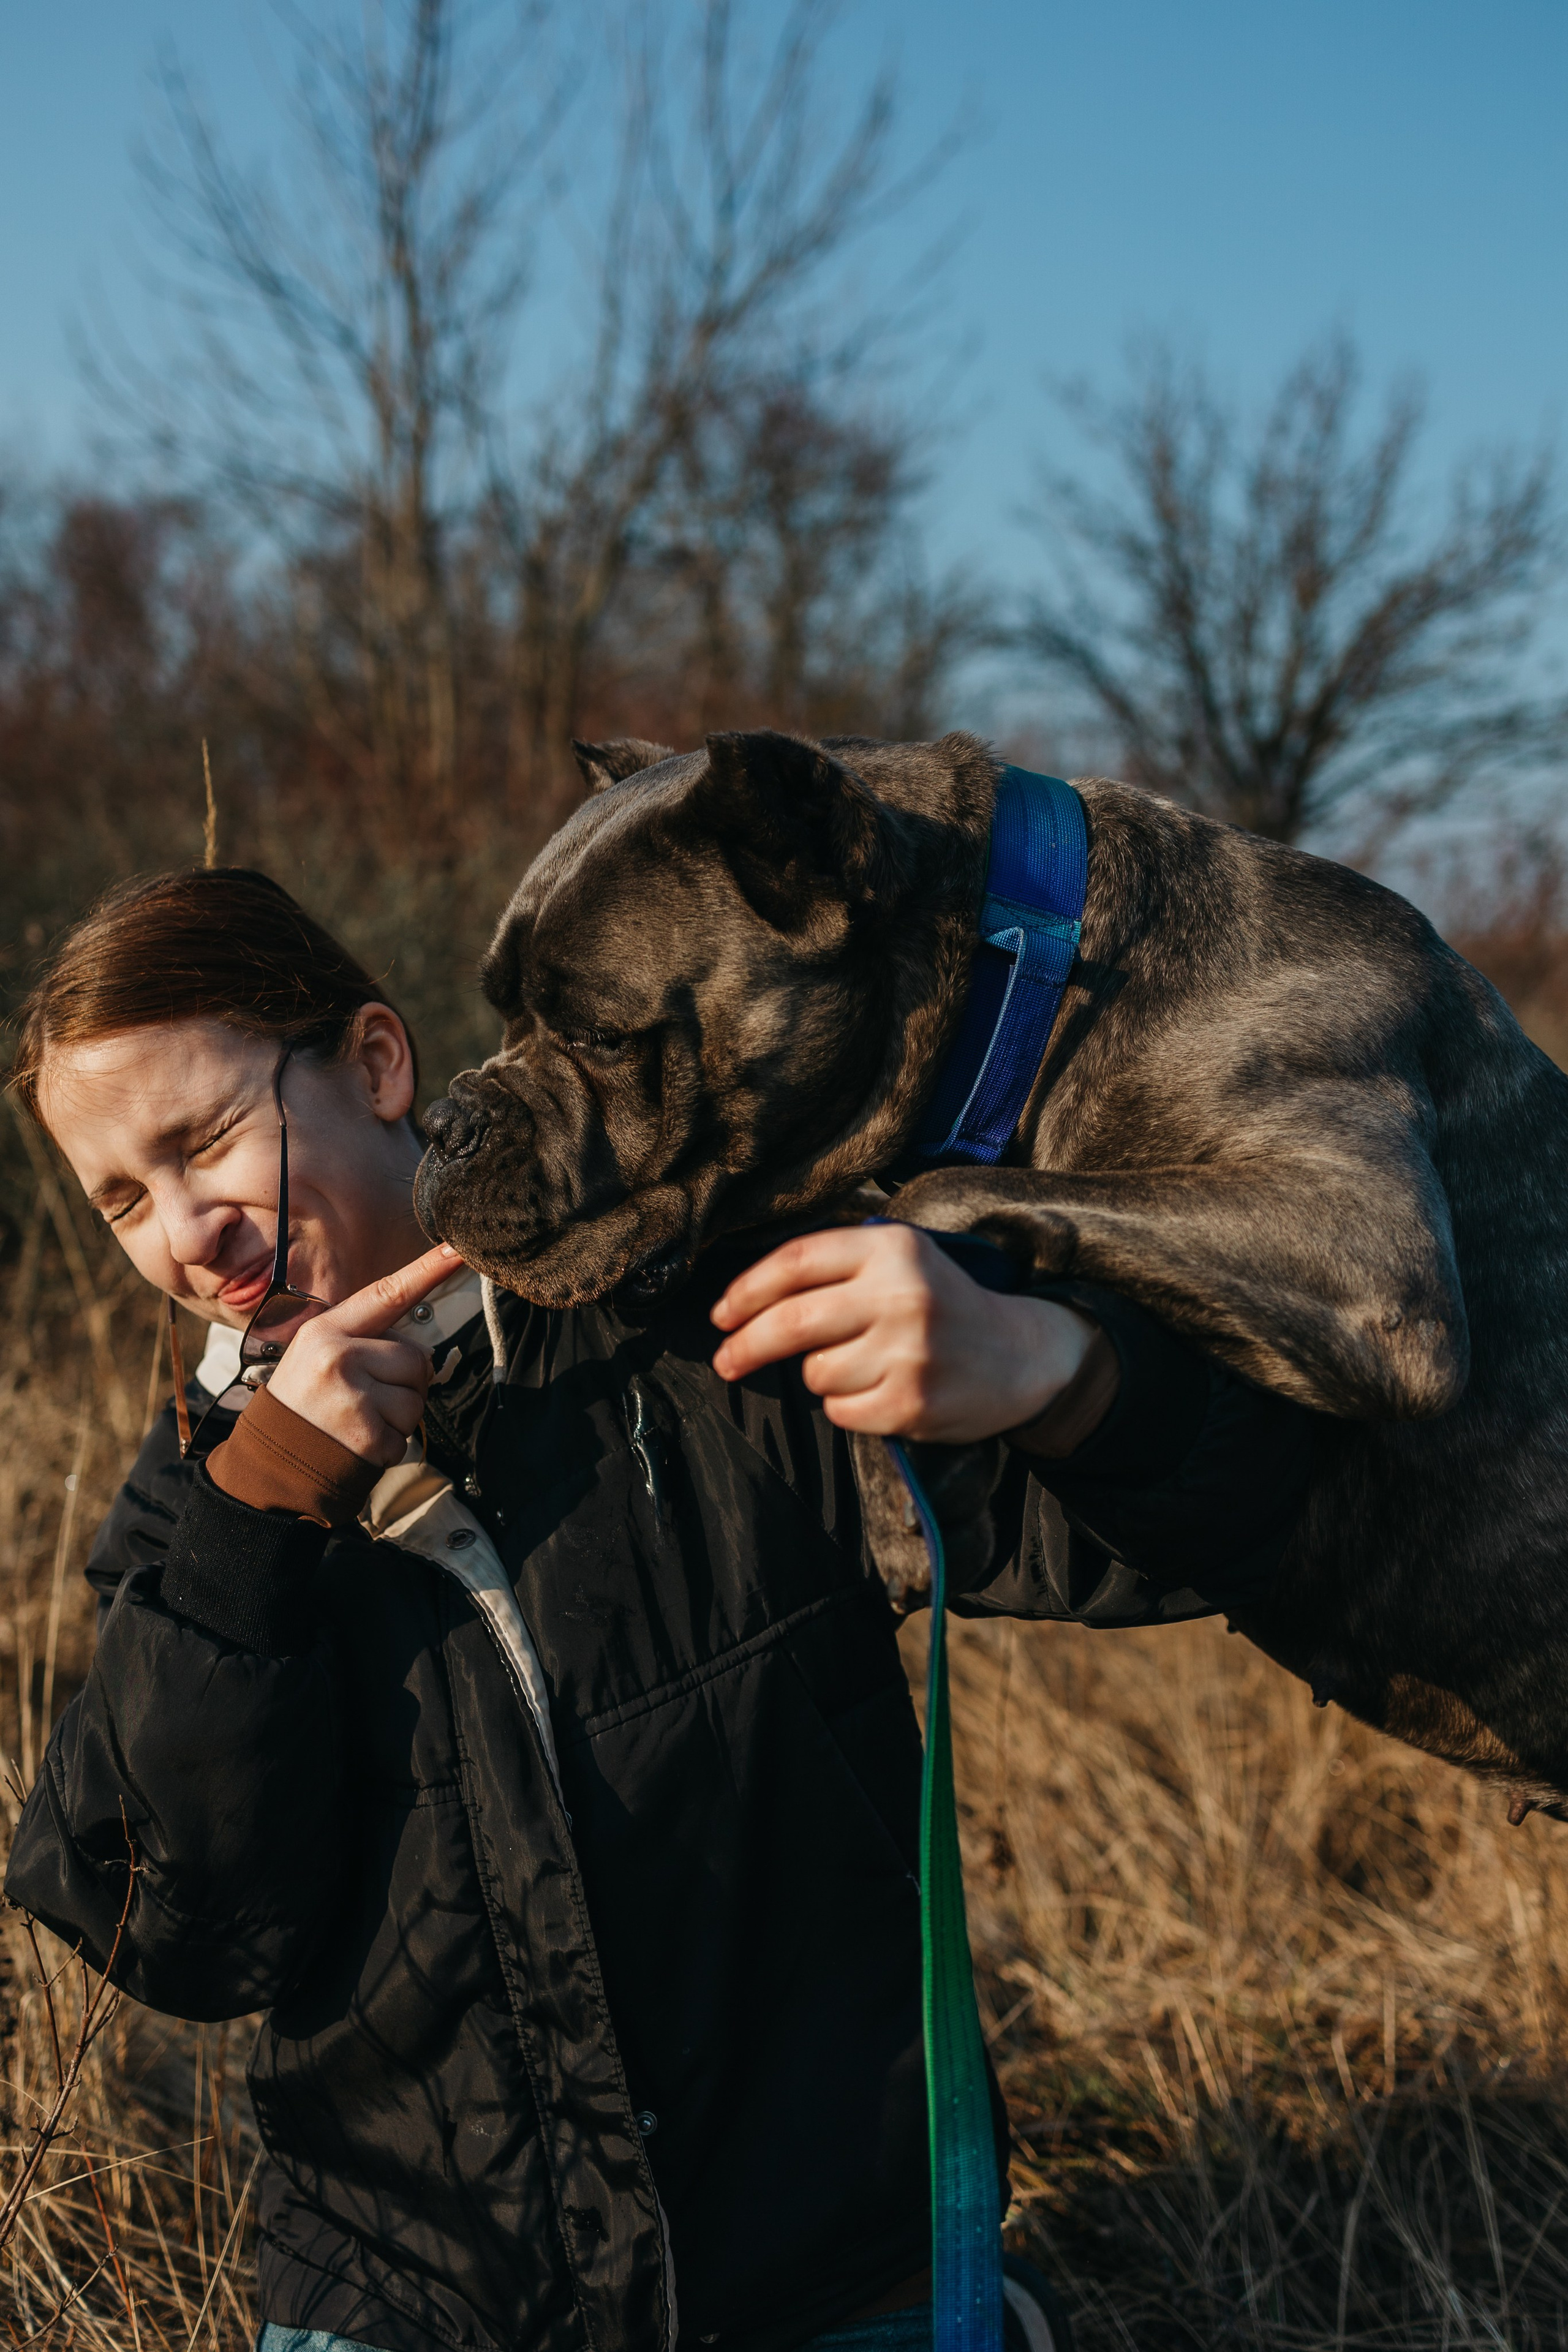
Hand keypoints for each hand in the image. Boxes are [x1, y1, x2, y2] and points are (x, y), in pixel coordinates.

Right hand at [265, 1242, 464, 1465]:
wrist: (268, 1466)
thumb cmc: (302, 1408)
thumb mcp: (318, 1359)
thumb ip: (365, 1344)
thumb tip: (422, 1355)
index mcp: (326, 1332)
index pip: (386, 1295)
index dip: (426, 1270)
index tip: (458, 1249)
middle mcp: (338, 1357)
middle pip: (416, 1358)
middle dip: (404, 1384)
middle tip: (365, 1401)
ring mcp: (352, 1397)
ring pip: (417, 1399)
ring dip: (398, 1418)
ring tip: (357, 1423)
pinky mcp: (365, 1435)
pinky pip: (406, 1435)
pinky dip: (390, 1447)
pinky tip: (358, 1446)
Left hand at [710, 1224, 1097, 1442]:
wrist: (1020, 1355)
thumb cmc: (943, 1305)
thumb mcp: (901, 1261)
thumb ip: (835, 1267)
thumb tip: (748, 1300)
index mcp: (892, 1250)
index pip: (795, 1262)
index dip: (747, 1290)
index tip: (721, 1314)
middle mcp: (901, 1295)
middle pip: (791, 1321)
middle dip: (745, 1344)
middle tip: (726, 1360)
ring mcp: (908, 1352)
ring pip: (814, 1372)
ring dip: (820, 1375)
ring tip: (862, 1365)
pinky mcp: (910, 1403)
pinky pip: (839, 1410)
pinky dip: (846, 1406)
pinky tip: (881, 1390)